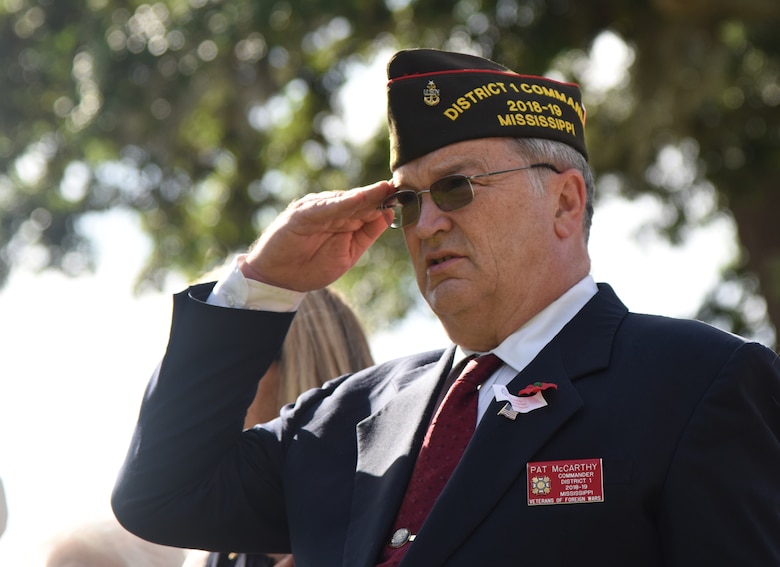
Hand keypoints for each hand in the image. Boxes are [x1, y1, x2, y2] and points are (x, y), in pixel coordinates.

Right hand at [240, 180, 394, 290]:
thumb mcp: (349, 253)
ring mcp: (317, 210)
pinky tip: (357, 198)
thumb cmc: (312, 266)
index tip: (408, 196)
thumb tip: (389, 215)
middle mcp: (332, 210)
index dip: (387, 201)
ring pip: (345, 200)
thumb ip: (367, 234)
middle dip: (380, 194)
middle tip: (401, 186)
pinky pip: (324, 208)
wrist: (279, 279)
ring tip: (384, 188)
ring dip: (365, 194)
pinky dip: (340, 203)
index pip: (370, 206)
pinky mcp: (301, 214)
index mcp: (345, 219)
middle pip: (361, 200)